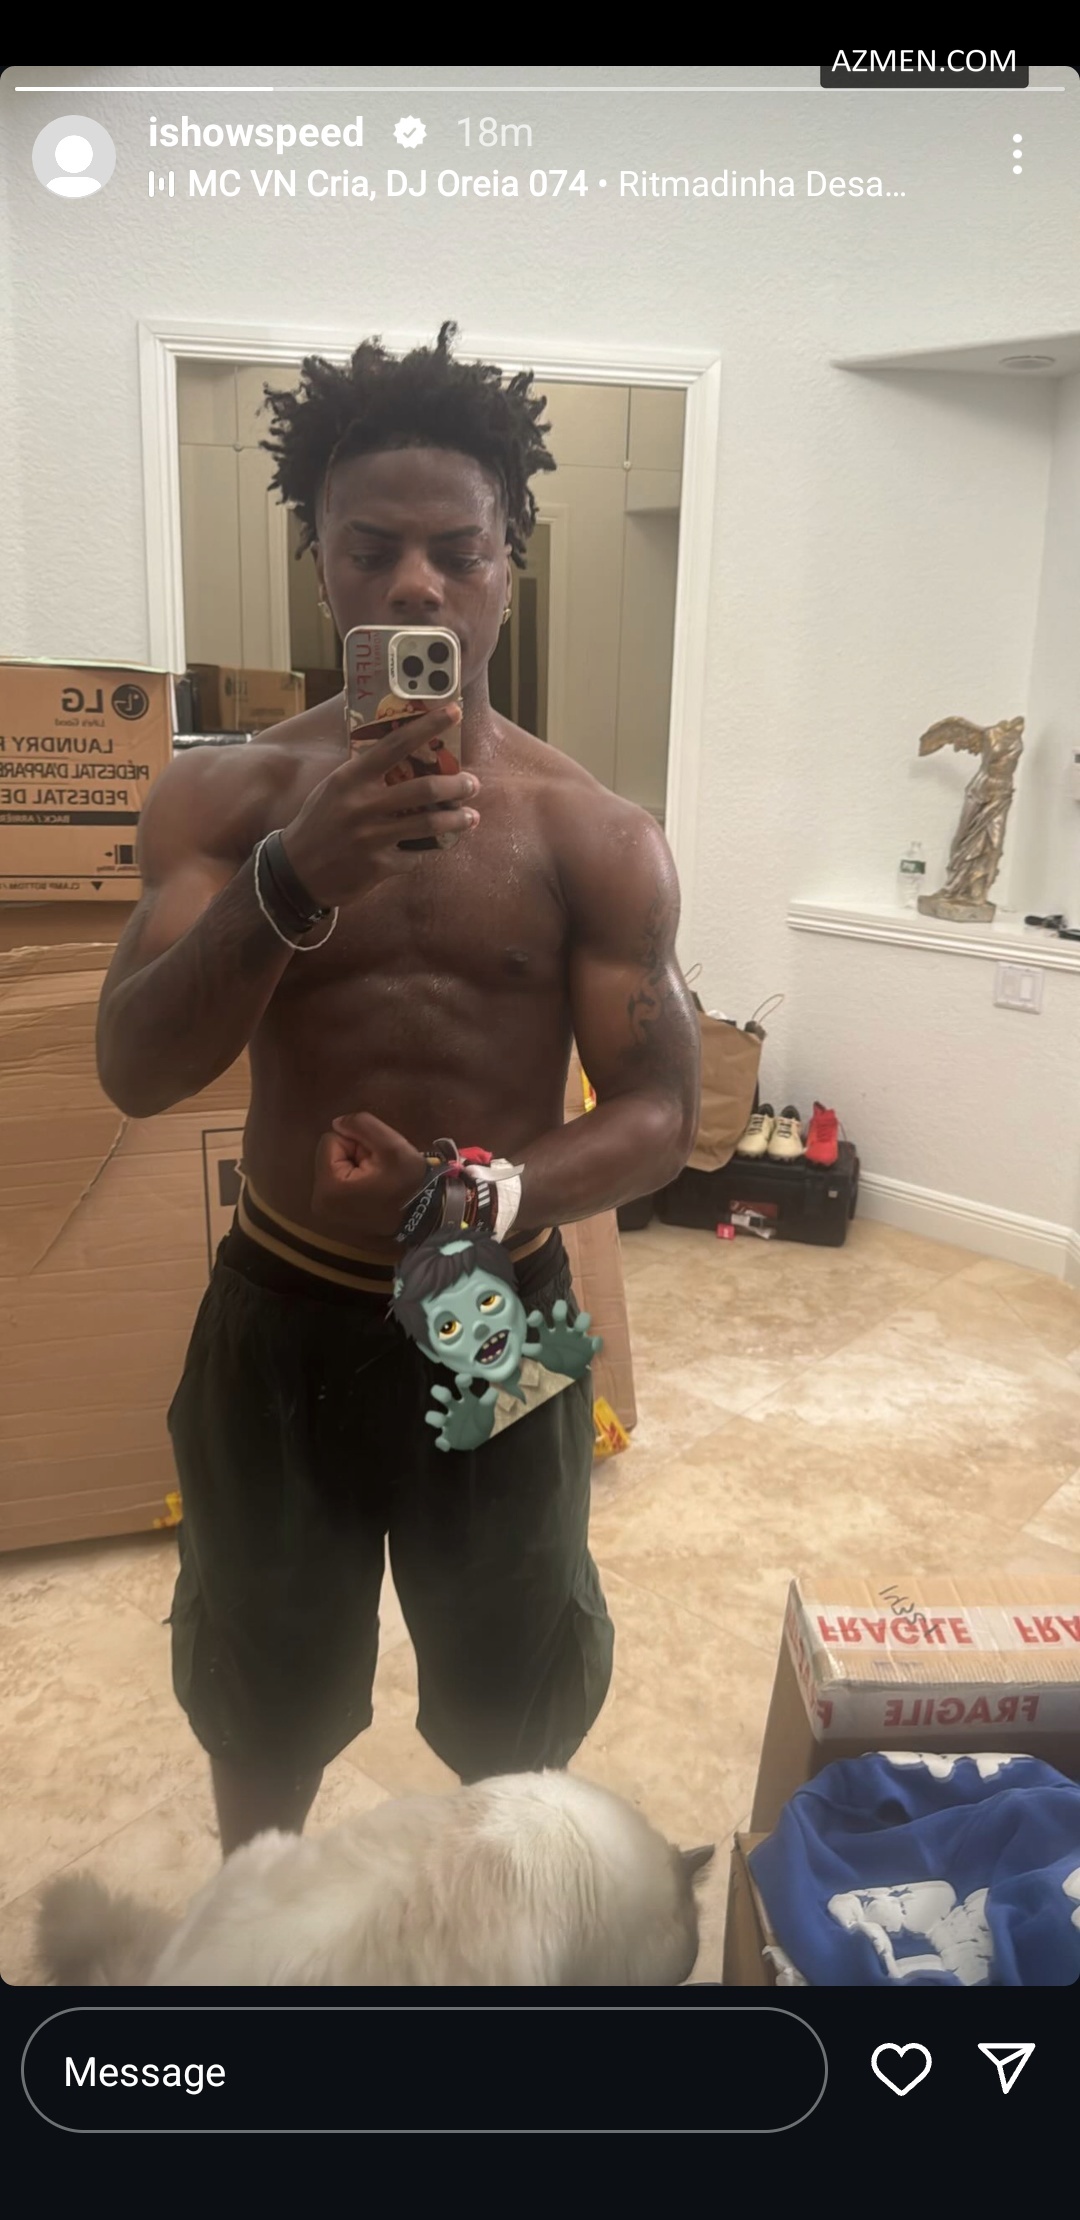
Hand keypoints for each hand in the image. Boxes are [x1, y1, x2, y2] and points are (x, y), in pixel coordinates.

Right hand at [281, 704, 478, 911]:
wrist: (297, 873)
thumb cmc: (320, 824)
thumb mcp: (335, 789)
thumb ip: (366, 775)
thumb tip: (406, 754)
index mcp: (351, 778)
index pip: (395, 744)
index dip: (428, 726)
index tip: (454, 712)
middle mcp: (362, 805)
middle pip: (424, 788)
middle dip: (457, 785)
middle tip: (472, 783)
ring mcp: (371, 837)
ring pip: (430, 825)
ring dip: (457, 820)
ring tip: (471, 817)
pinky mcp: (378, 867)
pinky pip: (416, 856)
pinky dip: (427, 852)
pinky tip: (432, 848)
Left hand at [310, 1112, 428, 1239]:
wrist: (424, 1216)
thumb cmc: (408, 1184)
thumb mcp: (391, 1145)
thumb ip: (362, 1125)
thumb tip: (337, 1123)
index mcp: (328, 1187)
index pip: (331, 1140)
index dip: (356, 1143)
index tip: (376, 1160)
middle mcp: (319, 1202)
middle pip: (330, 1154)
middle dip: (354, 1155)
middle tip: (378, 1170)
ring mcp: (325, 1211)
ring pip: (334, 1166)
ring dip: (355, 1167)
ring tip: (377, 1180)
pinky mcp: (333, 1214)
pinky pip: (338, 1182)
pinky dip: (353, 1180)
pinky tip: (371, 1190)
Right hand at [425, 1381, 498, 1453]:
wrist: (481, 1439)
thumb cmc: (481, 1419)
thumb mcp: (487, 1410)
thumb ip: (489, 1401)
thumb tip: (493, 1391)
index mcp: (465, 1399)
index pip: (461, 1385)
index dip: (462, 1380)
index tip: (467, 1380)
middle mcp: (454, 1408)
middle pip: (443, 1396)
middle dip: (441, 1393)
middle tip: (446, 1396)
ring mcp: (448, 1423)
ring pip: (434, 1417)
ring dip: (435, 1418)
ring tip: (441, 1421)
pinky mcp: (447, 1438)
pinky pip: (440, 1440)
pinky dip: (442, 1443)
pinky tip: (447, 1445)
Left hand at [524, 1300, 601, 1379]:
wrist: (569, 1372)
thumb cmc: (553, 1359)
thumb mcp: (543, 1357)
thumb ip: (535, 1352)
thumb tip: (524, 1348)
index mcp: (547, 1333)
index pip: (540, 1320)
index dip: (536, 1317)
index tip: (532, 1321)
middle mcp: (562, 1330)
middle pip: (560, 1314)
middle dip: (559, 1310)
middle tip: (558, 1314)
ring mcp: (577, 1337)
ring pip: (582, 1322)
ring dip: (582, 1321)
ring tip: (580, 1327)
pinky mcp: (589, 1346)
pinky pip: (596, 1341)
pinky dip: (596, 1342)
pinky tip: (594, 1345)